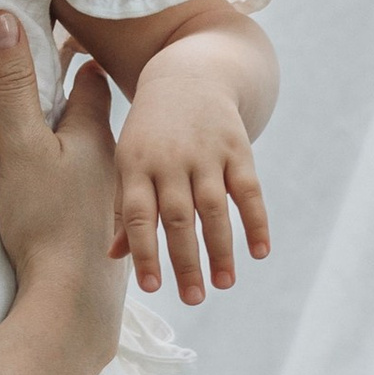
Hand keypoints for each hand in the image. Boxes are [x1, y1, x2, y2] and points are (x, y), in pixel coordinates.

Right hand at [0, 13, 124, 368]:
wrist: (73, 298)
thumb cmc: (46, 218)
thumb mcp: (20, 145)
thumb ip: (11, 86)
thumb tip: (3, 21)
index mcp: (96, 134)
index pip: (92, 81)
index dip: (77, 62)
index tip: (66, 47)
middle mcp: (113, 164)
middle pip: (98, 124)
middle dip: (81, 108)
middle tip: (57, 95)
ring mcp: (111, 202)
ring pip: (100, 165)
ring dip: (85, 155)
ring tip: (65, 152)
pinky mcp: (103, 237)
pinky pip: (95, 202)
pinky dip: (83, 194)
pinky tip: (71, 207)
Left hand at [114, 36, 271, 302]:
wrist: (188, 74)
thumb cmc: (150, 131)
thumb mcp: (127, 159)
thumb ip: (122, 207)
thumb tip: (113, 257)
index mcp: (135, 165)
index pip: (137, 215)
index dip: (143, 251)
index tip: (152, 287)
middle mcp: (170, 159)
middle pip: (177, 217)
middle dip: (185, 261)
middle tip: (192, 299)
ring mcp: (205, 153)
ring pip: (214, 208)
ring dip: (220, 249)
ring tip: (224, 284)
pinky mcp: (237, 147)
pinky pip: (249, 190)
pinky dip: (256, 221)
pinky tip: (260, 252)